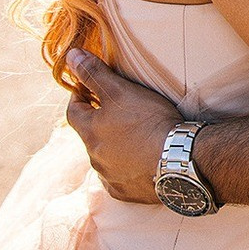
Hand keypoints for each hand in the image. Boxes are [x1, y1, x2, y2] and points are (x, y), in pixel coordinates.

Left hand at [63, 48, 181, 203]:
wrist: (178, 160)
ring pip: (104, 159)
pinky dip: (126, 169)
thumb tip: (70, 56)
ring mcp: (110, 177)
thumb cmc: (148, 121)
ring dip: (113, 148)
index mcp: (90, 132)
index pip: (73, 112)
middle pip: (89, 136)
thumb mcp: (121, 91)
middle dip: (98, 124)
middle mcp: (94, 157)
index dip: (78, 97)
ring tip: (132, 138)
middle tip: (115, 113)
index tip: (85, 90)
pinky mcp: (126, 192)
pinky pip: (120, 179)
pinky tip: (141, 162)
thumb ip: (94, 74)